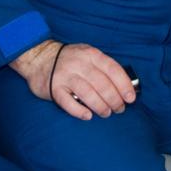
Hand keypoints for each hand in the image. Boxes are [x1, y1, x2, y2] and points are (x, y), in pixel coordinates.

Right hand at [10, 39, 135, 119]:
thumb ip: (103, 67)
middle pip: (103, 85)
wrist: (39, 58)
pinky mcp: (54, 88)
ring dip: (101, 107)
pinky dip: (80, 111)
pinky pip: (69, 103)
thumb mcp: (87, 55)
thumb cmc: (69, 60)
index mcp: (90, 54)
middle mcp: (79, 64)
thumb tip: (125, 87)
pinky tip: (88, 116)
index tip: (131, 98)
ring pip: (88, 94)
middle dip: (114, 100)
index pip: (113, 70)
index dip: (124, 85)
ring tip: (106, 113)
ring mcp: (65, 76)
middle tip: (119, 109)